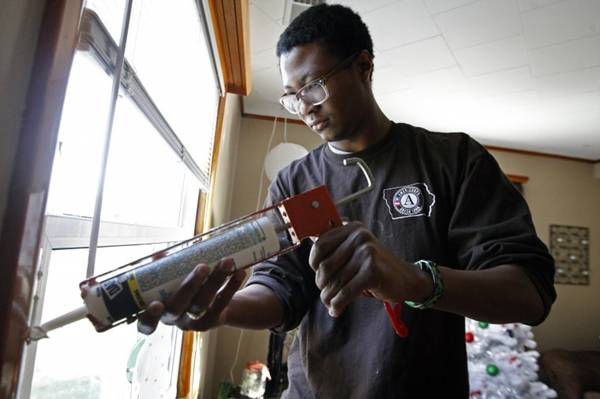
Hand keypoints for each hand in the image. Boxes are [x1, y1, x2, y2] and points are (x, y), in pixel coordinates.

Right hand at [137, 258, 245, 333]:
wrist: (210, 303)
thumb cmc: (182, 285)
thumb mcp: (171, 278)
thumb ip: (165, 267)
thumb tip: (159, 254)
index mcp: (158, 310)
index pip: (146, 324)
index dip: (149, 317)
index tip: (156, 304)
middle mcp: (174, 319)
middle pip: (178, 307)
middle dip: (190, 286)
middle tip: (203, 266)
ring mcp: (193, 322)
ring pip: (202, 304)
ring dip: (215, 280)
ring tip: (226, 261)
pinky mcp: (212, 320)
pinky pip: (222, 303)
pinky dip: (232, 286)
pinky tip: (239, 272)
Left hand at [309, 222, 428, 316]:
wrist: (407, 279)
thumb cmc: (376, 267)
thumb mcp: (356, 251)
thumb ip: (336, 250)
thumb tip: (311, 255)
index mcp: (352, 228)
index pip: (320, 246)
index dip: (314, 264)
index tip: (319, 275)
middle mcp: (359, 236)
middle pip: (325, 266)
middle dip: (322, 285)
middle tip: (327, 295)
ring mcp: (366, 252)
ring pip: (334, 282)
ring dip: (329, 298)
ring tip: (331, 305)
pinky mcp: (372, 271)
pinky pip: (345, 292)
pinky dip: (338, 305)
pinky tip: (337, 310)